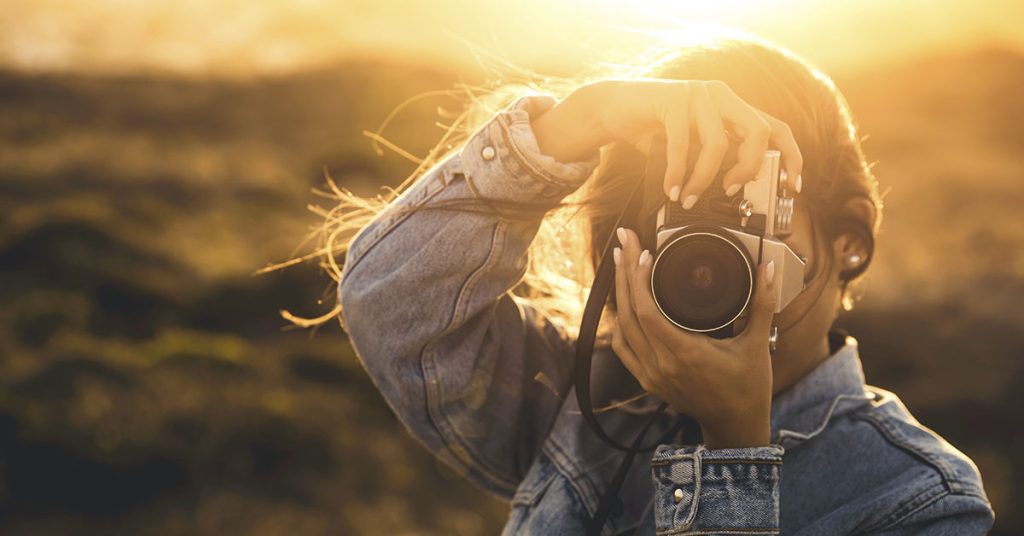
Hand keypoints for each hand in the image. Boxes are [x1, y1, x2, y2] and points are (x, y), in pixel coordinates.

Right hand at [531, 79, 802, 203]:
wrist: (611, 107)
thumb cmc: (652, 129)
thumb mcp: (690, 146)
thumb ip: (712, 159)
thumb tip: (733, 194)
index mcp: (731, 107)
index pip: (775, 127)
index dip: (791, 156)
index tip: (793, 186)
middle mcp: (721, 95)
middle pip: (758, 131)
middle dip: (749, 168)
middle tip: (732, 191)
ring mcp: (698, 93)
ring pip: (717, 143)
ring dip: (704, 179)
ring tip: (690, 199)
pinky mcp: (673, 99)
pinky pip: (682, 144)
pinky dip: (678, 173)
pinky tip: (671, 189)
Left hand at [611, 227, 777, 448]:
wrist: (736, 425)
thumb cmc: (748, 387)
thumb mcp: (757, 344)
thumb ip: (762, 304)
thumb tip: (767, 269)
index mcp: (685, 354)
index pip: (647, 311)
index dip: (640, 279)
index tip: (645, 252)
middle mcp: (661, 365)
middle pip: (629, 312)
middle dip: (624, 273)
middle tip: (625, 241)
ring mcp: (651, 374)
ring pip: (621, 328)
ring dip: (619, 294)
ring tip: (622, 263)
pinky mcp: (647, 380)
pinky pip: (622, 347)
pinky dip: (620, 322)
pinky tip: (624, 302)